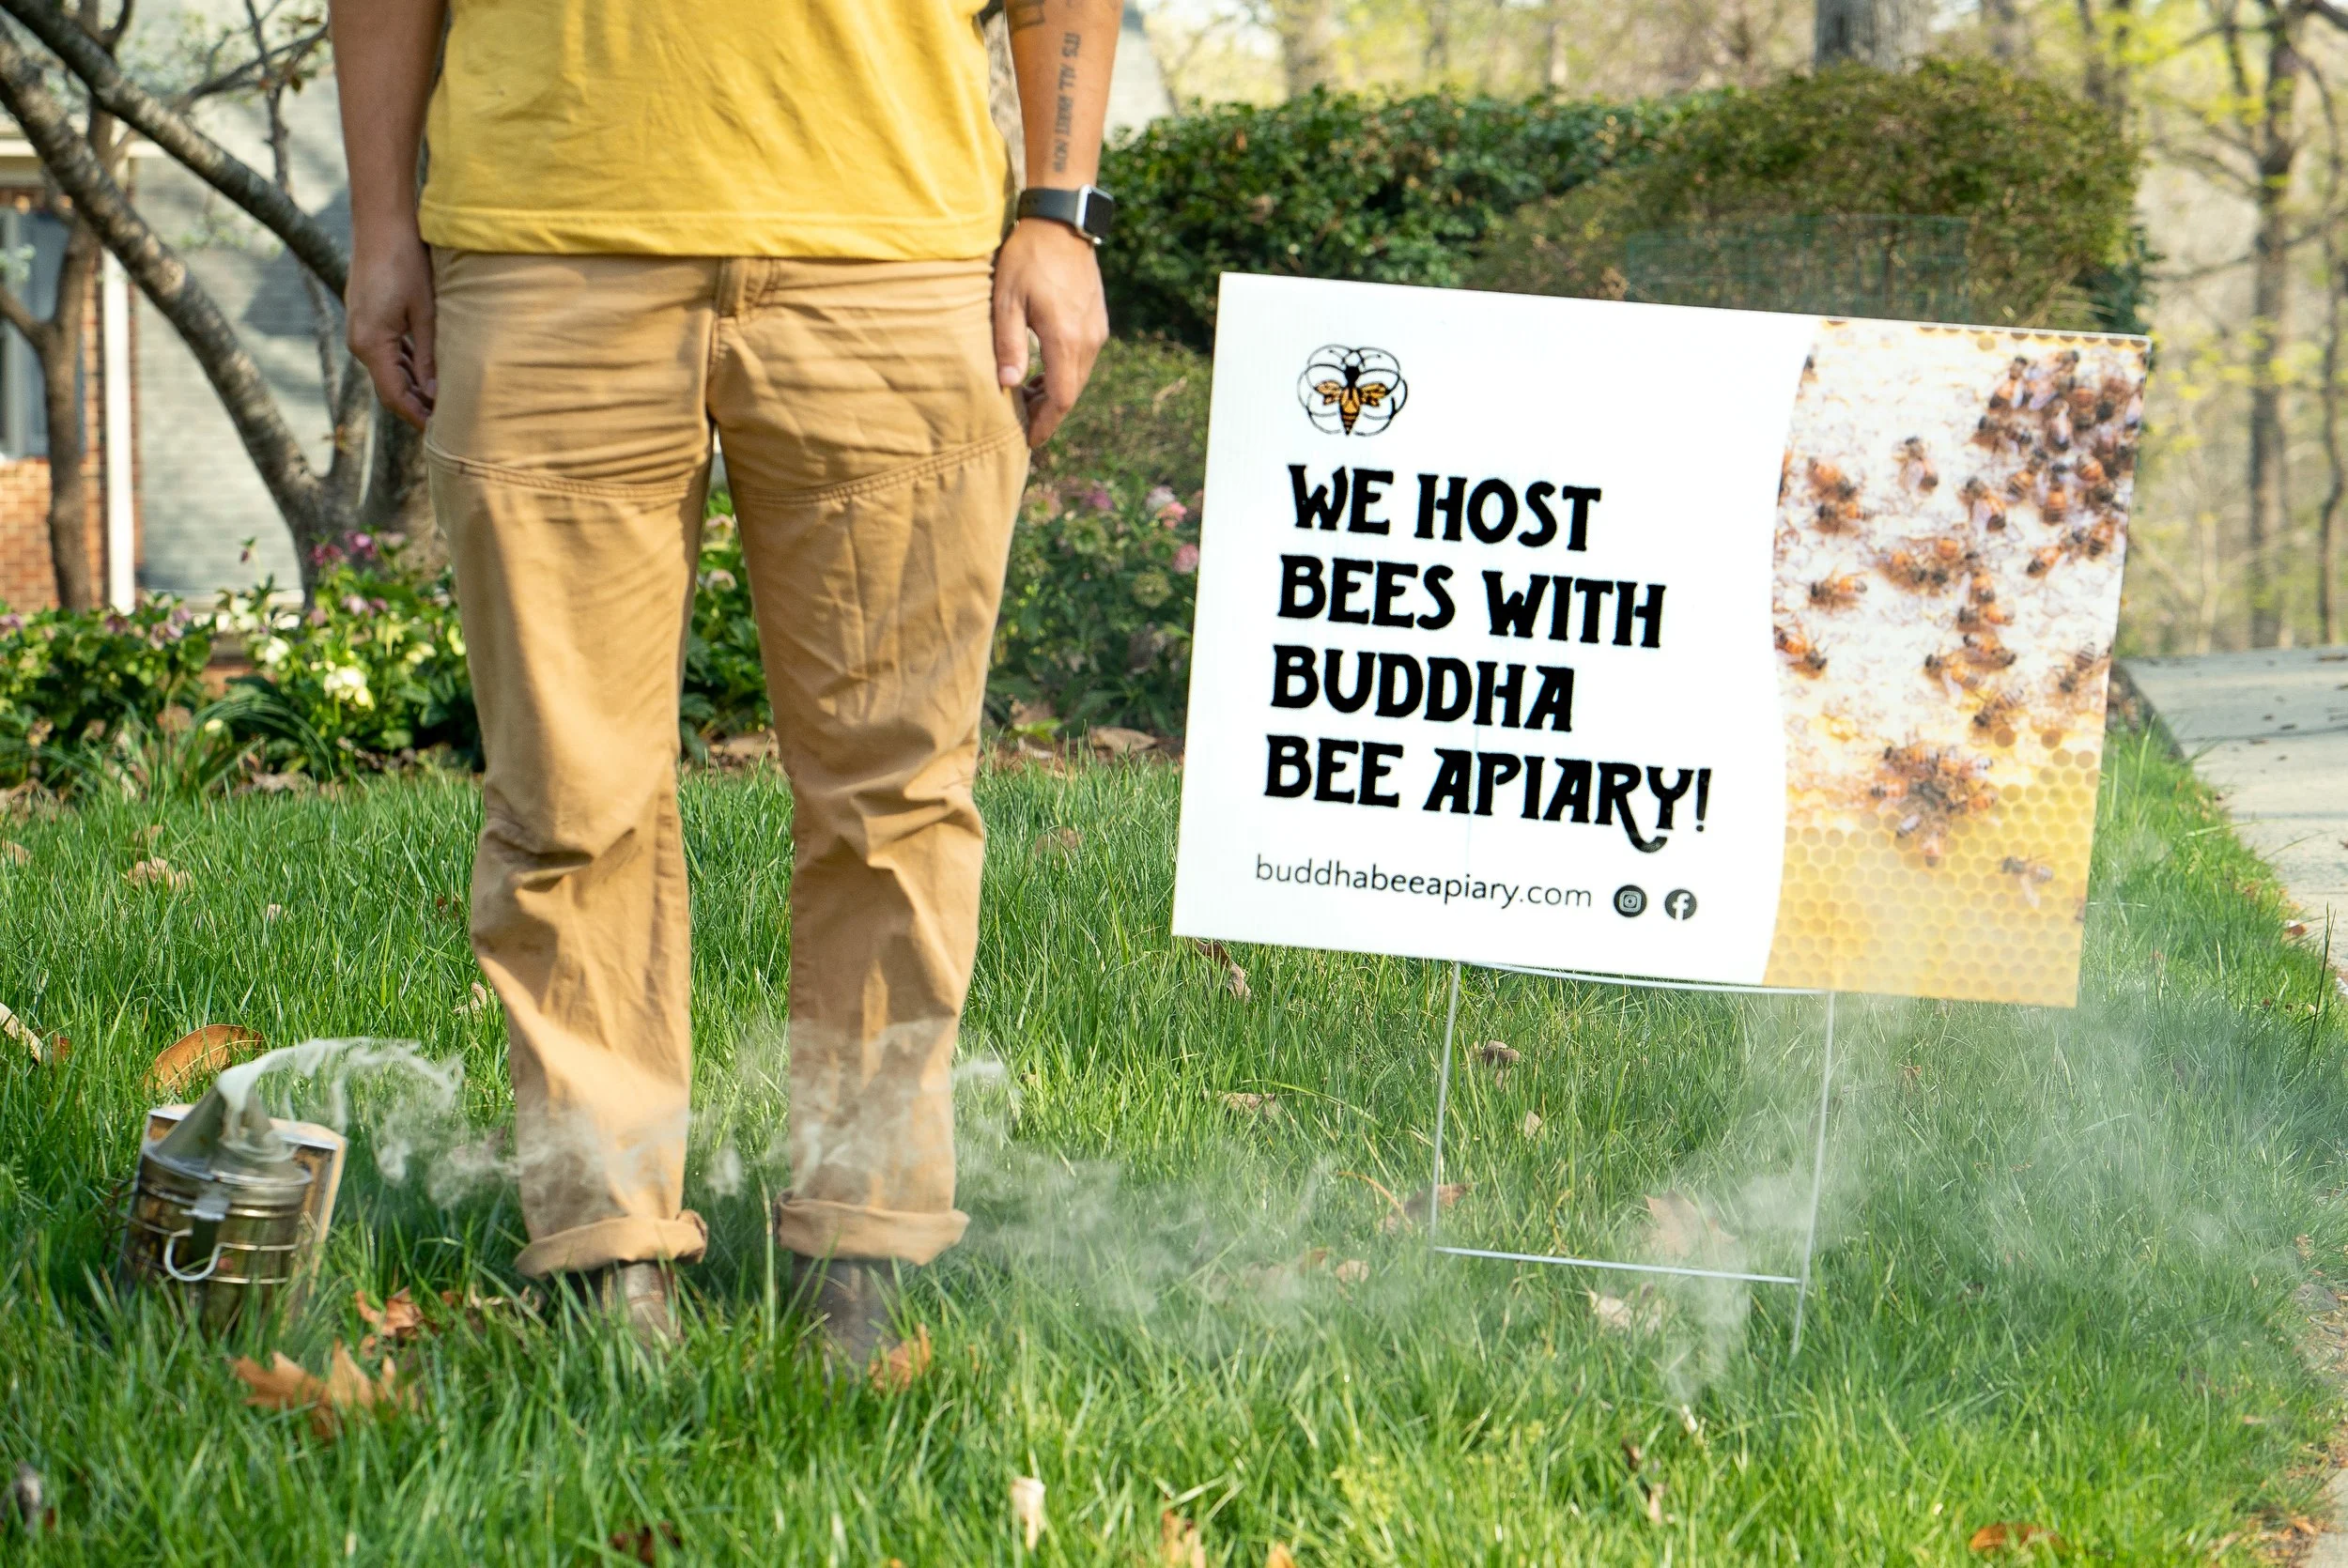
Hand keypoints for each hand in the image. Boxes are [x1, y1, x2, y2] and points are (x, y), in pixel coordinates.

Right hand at [345, 228, 436, 430]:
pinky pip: (387, 353)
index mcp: (370, 343)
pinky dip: (406, 367)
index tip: (439, 432)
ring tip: (444, 404)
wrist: (380, 225)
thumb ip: (430, 355)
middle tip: (448, 423)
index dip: (416, 416)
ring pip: (388, 371)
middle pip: (389, 388)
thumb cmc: (406, 264)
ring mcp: (360, 331)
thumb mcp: (426, 313)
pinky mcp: (366, 321)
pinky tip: (429, 374)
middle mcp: (359, 342)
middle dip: (417, 407)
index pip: (394, 395)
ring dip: (414, 388)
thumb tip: (436, 393)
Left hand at [992, 217, 1108, 447]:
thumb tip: (1008, 384)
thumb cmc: (1028, 258)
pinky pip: (1083, 360)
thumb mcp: (1006, 300)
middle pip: (1071, 393)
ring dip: (1055, 393)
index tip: (1029, 441)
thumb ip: (1008, 344)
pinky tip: (1042, 370)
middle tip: (1020, 421)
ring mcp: (1096, 331)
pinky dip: (1064, 373)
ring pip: (1078, 378)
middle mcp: (1088, 341)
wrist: (1061, 222)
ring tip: (1027, 397)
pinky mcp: (1097, 321)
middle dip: (1047, 413)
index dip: (1045, 425)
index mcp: (1066, 340)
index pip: (1060, 399)